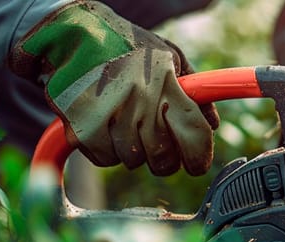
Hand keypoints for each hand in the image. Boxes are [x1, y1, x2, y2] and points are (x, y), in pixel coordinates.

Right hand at [8, 1, 218, 175]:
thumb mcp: (168, 55)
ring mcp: (112, 114)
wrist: (71, 32)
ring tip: (125, 128)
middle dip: (164, 162)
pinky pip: (105, 159)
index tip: (197, 166)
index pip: (195, 134)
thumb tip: (213, 124)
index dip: (199, 158)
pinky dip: (106, 151)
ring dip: (132, 152)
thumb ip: (194, 87)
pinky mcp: (84, 126)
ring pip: (133, 160)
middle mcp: (142, 100)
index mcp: (167, 82)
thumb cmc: (126, 45)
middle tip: (159, 153)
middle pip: (163, 157)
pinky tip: (104, 129)